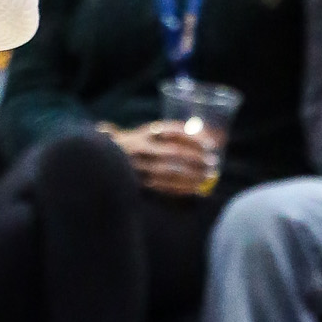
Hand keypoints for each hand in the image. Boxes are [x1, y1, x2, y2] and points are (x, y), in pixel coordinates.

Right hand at [102, 120, 216, 195]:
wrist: (108, 162)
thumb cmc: (139, 144)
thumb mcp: (151, 132)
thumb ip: (174, 134)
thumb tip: (204, 137)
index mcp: (146, 132)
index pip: (175, 133)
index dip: (195, 139)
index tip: (210, 145)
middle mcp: (142, 149)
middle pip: (175, 153)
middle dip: (197, 159)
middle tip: (213, 162)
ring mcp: (140, 168)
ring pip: (171, 172)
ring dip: (193, 175)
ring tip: (208, 176)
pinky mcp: (140, 185)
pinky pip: (164, 188)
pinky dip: (182, 189)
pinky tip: (195, 189)